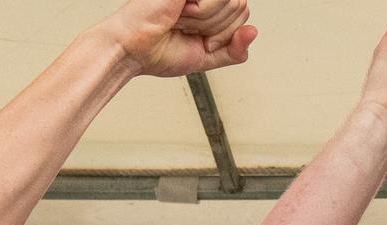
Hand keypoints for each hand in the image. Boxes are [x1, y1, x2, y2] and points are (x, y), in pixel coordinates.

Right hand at [95, 0, 256, 77]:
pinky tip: (179, 12)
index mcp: (208, 6)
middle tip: (190, 32)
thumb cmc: (159, 52)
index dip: (228, 34)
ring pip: (233, 2)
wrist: (132, 50)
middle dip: (219, 30)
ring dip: (207, 22)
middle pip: (242, 7)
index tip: (202, 42)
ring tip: (182, 21)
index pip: (243, 13)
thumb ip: (235, 50)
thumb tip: (254, 31)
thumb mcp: (207, 57)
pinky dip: (202, 13)